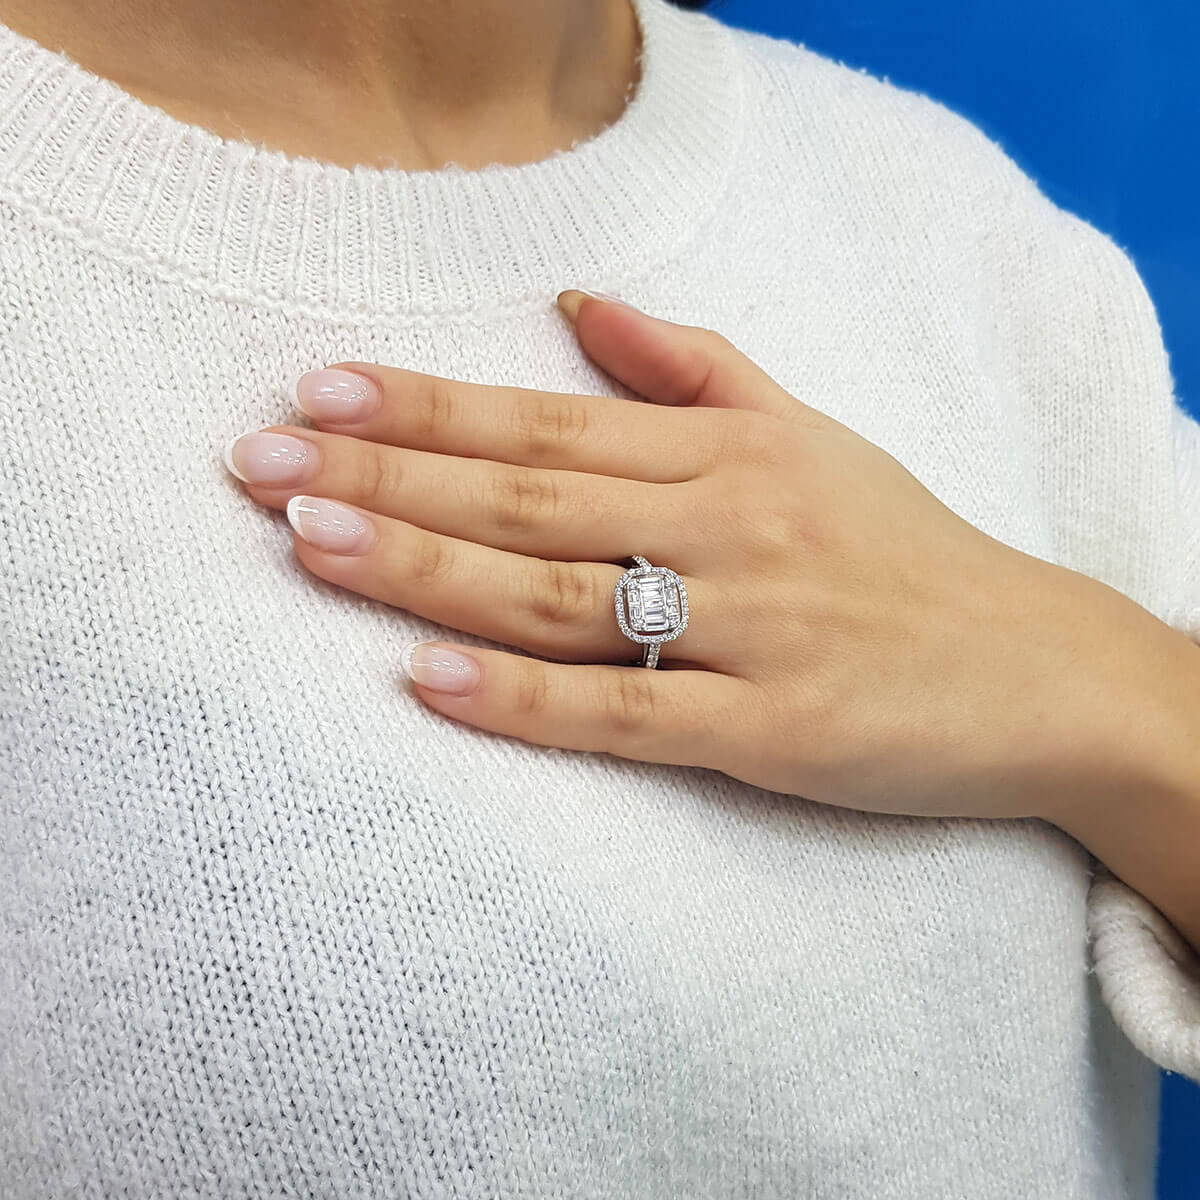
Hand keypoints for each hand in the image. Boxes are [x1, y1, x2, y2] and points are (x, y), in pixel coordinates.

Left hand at [223, 290, 1140, 822]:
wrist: (1037, 671)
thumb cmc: (906, 550)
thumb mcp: (809, 434)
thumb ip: (692, 366)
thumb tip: (578, 298)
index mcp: (727, 453)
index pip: (545, 419)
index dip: (425, 407)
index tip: (317, 394)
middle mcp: (727, 526)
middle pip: (527, 497)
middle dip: (384, 478)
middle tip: (261, 465)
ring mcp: (748, 630)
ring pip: (557, 595)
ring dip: (427, 568)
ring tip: (309, 546)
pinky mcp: (771, 730)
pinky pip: (628, 716)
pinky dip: (525, 701)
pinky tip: (430, 682)